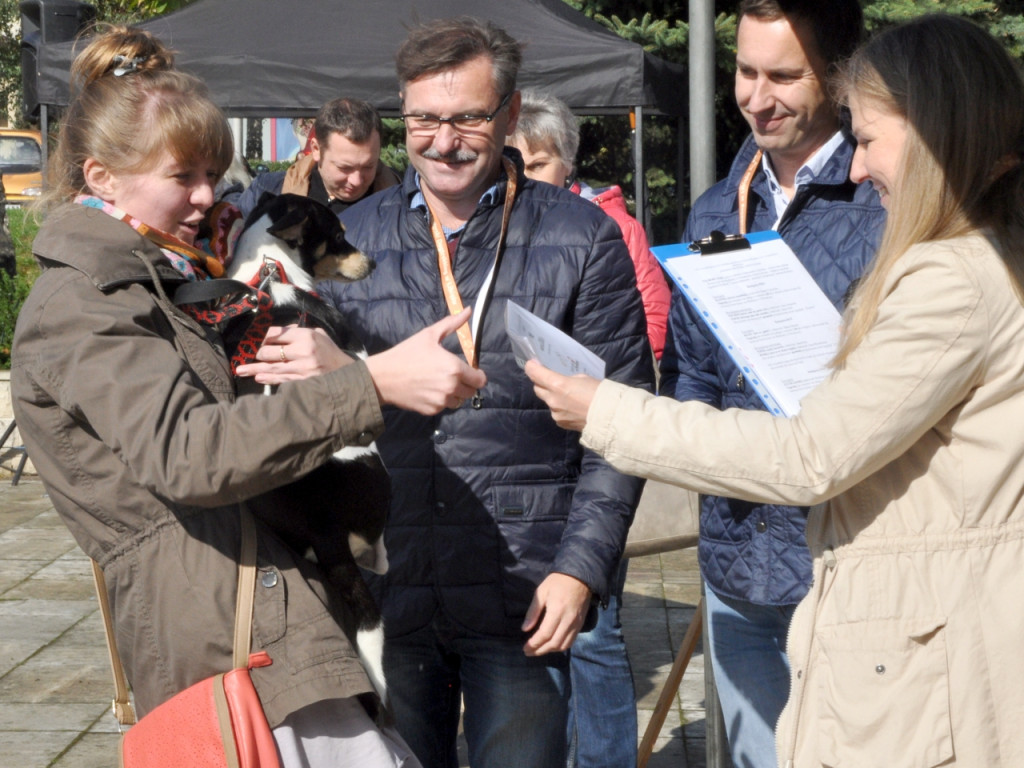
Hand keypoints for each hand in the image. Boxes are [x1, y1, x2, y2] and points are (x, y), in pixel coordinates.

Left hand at [236, 325, 353, 383]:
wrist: (346, 372)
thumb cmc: (329, 351)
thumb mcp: (318, 334)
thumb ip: (298, 331)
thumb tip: (277, 332)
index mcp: (306, 336)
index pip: (275, 334)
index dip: (261, 337)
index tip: (253, 340)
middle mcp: (303, 351)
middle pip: (270, 352)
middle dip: (257, 353)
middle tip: (247, 355)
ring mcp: (302, 368)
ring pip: (271, 368)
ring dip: (254, 369)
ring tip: (240, 370)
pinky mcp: (303, 382)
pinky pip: (280, 379)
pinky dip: (267, 379)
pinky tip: (258, 378)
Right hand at [365, 308, 487, 414]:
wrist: (383, 377)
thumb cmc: (407, 353)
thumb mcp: (429, 335)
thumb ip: (452, 324)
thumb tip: (468, 310)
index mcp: (454, 368)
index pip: (480, 380)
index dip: (477, 375)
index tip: (470, 372)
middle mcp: (451, 387)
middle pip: (471, 392)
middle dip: (466, 384)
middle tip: (453, 376)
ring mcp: (441, 401)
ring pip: (458, 400)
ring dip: (454, 394)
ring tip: (439, 383)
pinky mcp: (431, 411)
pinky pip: (444, 407)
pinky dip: (440, 401)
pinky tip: (428, 390)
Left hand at [521, 572, 592, 655]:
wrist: (581, 577)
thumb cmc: (558, 581)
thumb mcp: (541, 591)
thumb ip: (533, 611)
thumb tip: (524, 629)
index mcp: (557, 610)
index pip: (545, 634)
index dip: (534, 644)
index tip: (525, 648)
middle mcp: (568, 620)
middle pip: (554, 643)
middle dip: (540, 651)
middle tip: (528, 652)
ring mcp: (576, 624)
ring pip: (563, 645)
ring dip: (550, 651)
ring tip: (538, 650)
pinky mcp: (580, 624)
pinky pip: (571, 641)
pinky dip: (560, 647)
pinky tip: (551, 645)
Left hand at [523, 359, 598, 431]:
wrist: (609, 417)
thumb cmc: (600, 393)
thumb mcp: (583, 378)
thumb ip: (568, 380)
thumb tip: (563, 383)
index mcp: (557, 385)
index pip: (534, 373)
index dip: (531, 367)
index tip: (533, 363)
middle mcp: (552, 400)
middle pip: (537, 388)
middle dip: (541, 382)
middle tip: (550, 378)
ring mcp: (555, 414)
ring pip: (548, 401)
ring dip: (553, 397)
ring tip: (568, 396)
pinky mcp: (561, 423)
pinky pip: (556, 412)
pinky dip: (560, 408)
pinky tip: (572, 408)